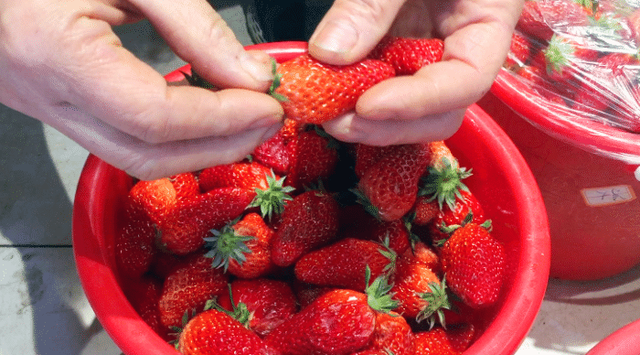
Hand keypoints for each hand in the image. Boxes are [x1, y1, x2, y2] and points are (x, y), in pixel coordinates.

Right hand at [0, 0, 283, 179]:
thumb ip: (194, 27)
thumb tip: (251, 77)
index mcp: (54, 50)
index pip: (153, 115)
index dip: (220, 118)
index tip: (269, 106)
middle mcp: (41, 94)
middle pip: (144, 153)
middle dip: (217, 146)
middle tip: (267, 122)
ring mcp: (42, 107)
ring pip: (130, 156)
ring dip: (196, 148)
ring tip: (245, 121)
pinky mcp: (51, 106)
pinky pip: (118, 139)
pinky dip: (169, 136)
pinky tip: (204, 114)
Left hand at [308, 0, 522, 145]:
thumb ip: (373, 1)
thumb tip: (328, 55)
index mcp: (485, 19)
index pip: (467, 80)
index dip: (420, 101)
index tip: (368, 105)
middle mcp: (456, 45)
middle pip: (440, 111)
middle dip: (389, 125)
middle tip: (335, 122)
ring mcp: (424, 51)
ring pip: (409, 110)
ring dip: (367, 122)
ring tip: (323, 114)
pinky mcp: (394, 51)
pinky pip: (378, 86)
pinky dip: (350, 97)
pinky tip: (323, 96)